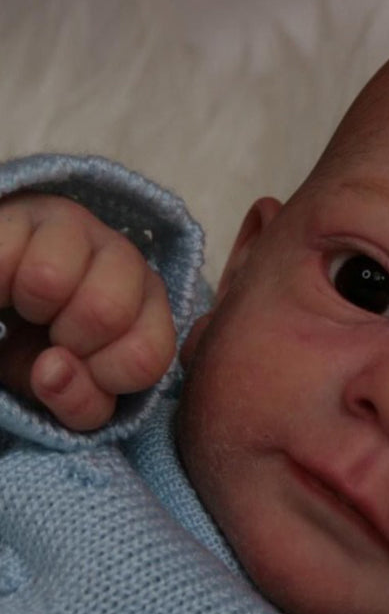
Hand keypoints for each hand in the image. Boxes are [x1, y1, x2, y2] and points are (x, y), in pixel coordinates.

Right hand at [0, 193, 174, 429]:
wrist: (7, 291)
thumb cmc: (41, 345)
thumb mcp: (67, 387)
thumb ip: (80, 402)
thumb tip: (53, 371)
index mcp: (151, 309)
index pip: (147, 356)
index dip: (103, 378)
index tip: (81, 370)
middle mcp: (128, 261)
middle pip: (105, 311)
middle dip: (66, 340)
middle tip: (50, 336)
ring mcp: (83, 227)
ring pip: (50, 278)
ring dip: (28, 306)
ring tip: (26, 307)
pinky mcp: (31, 211)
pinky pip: (2, 256)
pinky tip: (4, 287)